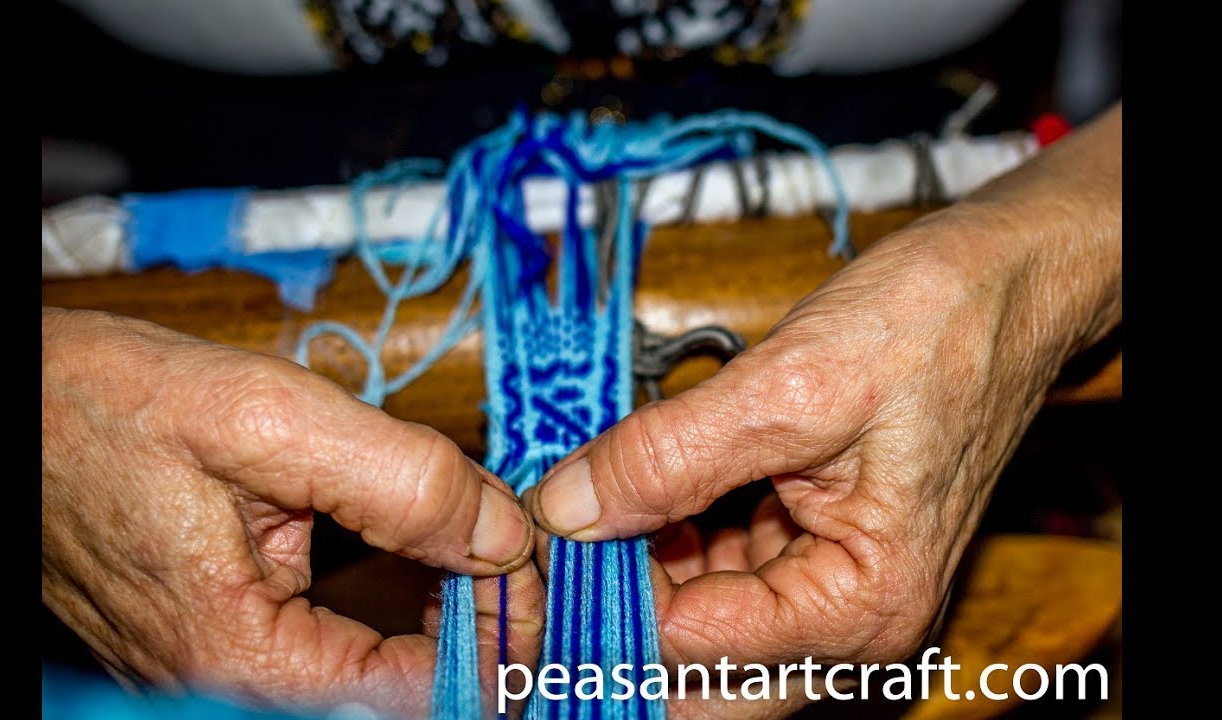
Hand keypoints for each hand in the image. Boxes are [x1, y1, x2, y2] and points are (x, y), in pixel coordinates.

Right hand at [42, 308, 541, 716]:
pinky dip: (389, 594)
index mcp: (240, 657)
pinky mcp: (219, 629)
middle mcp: (228, 679)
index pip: (416, 692)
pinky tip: (419, 549)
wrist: (8, 400)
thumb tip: (503, 531)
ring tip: (477, 538)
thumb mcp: (268, 419)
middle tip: (513, 542)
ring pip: (370, 661)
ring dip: (436, 604)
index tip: (533, 567)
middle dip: (471, 617)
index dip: (496, 636)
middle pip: (397, 685)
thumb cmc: (98, 406)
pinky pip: (330, 637)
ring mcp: (221, 660)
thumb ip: (399, 479)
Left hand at [526, 105, 1120, 716]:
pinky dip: (662, 540)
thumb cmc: (936, 327)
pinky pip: (713, 571)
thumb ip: (668, 458)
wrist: (1000, 281)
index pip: (693, 651)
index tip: (537, 548)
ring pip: (693, 620)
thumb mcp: (791, 387)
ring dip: (630, 572)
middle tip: (545, 550)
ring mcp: (824, 586)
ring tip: (576, 507)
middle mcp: (846, 618)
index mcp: (861, 606)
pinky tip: (625, 492)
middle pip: (694, 666)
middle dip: (615, 610)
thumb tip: (563, 508)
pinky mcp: (804, 547)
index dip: (603, 603)